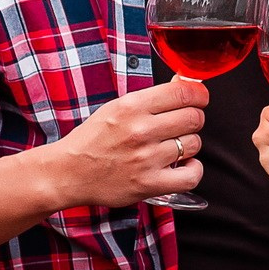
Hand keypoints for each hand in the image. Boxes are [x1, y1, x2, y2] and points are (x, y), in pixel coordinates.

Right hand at [49, 79, 208, 207]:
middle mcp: (140, 130)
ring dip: (189, 144)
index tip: (200, 98)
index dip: (199, 94)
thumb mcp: (117, 107)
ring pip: (194, 144)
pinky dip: (193, 170)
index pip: (183, 93)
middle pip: (194, 117)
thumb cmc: (93, 140)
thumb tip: (186, 85)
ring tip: (174, 147)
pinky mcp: (149, 184)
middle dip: (193, 118)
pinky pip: (191, 176)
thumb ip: (151, 98)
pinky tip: (182, 166)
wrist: (69, 172)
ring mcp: (146, 158)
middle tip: (183, 124)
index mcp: (131, 106)